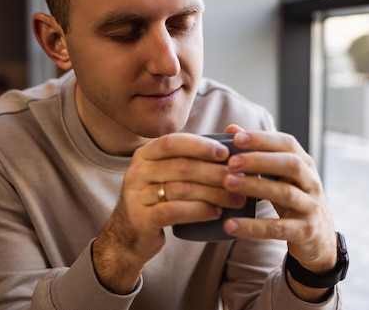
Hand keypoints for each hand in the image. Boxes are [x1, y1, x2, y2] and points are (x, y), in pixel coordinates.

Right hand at [92, 132, 245, 292]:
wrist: (129, 236)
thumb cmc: (159, 199)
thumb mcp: (167, 174)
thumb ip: (191, 157)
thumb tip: (232, 131)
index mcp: (145, 154)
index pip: (174, 143)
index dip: (201, 146)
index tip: (225, 153)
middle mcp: (137, 171)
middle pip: (182, 166)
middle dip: (215, 172)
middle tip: (240, 180)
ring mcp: (136, 195)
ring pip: (182, 189)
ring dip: (214, 193)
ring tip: (236, 199)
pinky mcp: (140, 218)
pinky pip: (174, 211)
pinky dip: (199, 211)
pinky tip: (216, 212)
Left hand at [221, 125, 336, 274]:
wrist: (319, 239)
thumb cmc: (293, 199)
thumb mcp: (279, 176)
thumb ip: (257, 153)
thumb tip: (231, 128)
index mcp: (305, 165)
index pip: (288, 144)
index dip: (263, 139)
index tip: (236, 138)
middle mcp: (312, 183)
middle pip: (291, 165)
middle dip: (260, 160)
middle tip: (231, 162)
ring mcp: (311, 207)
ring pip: (285, 193)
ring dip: (255, 187)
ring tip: (228, 184)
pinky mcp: (305, 231)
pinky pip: (277, 229)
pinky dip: (253, 227)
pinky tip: (230, 225)